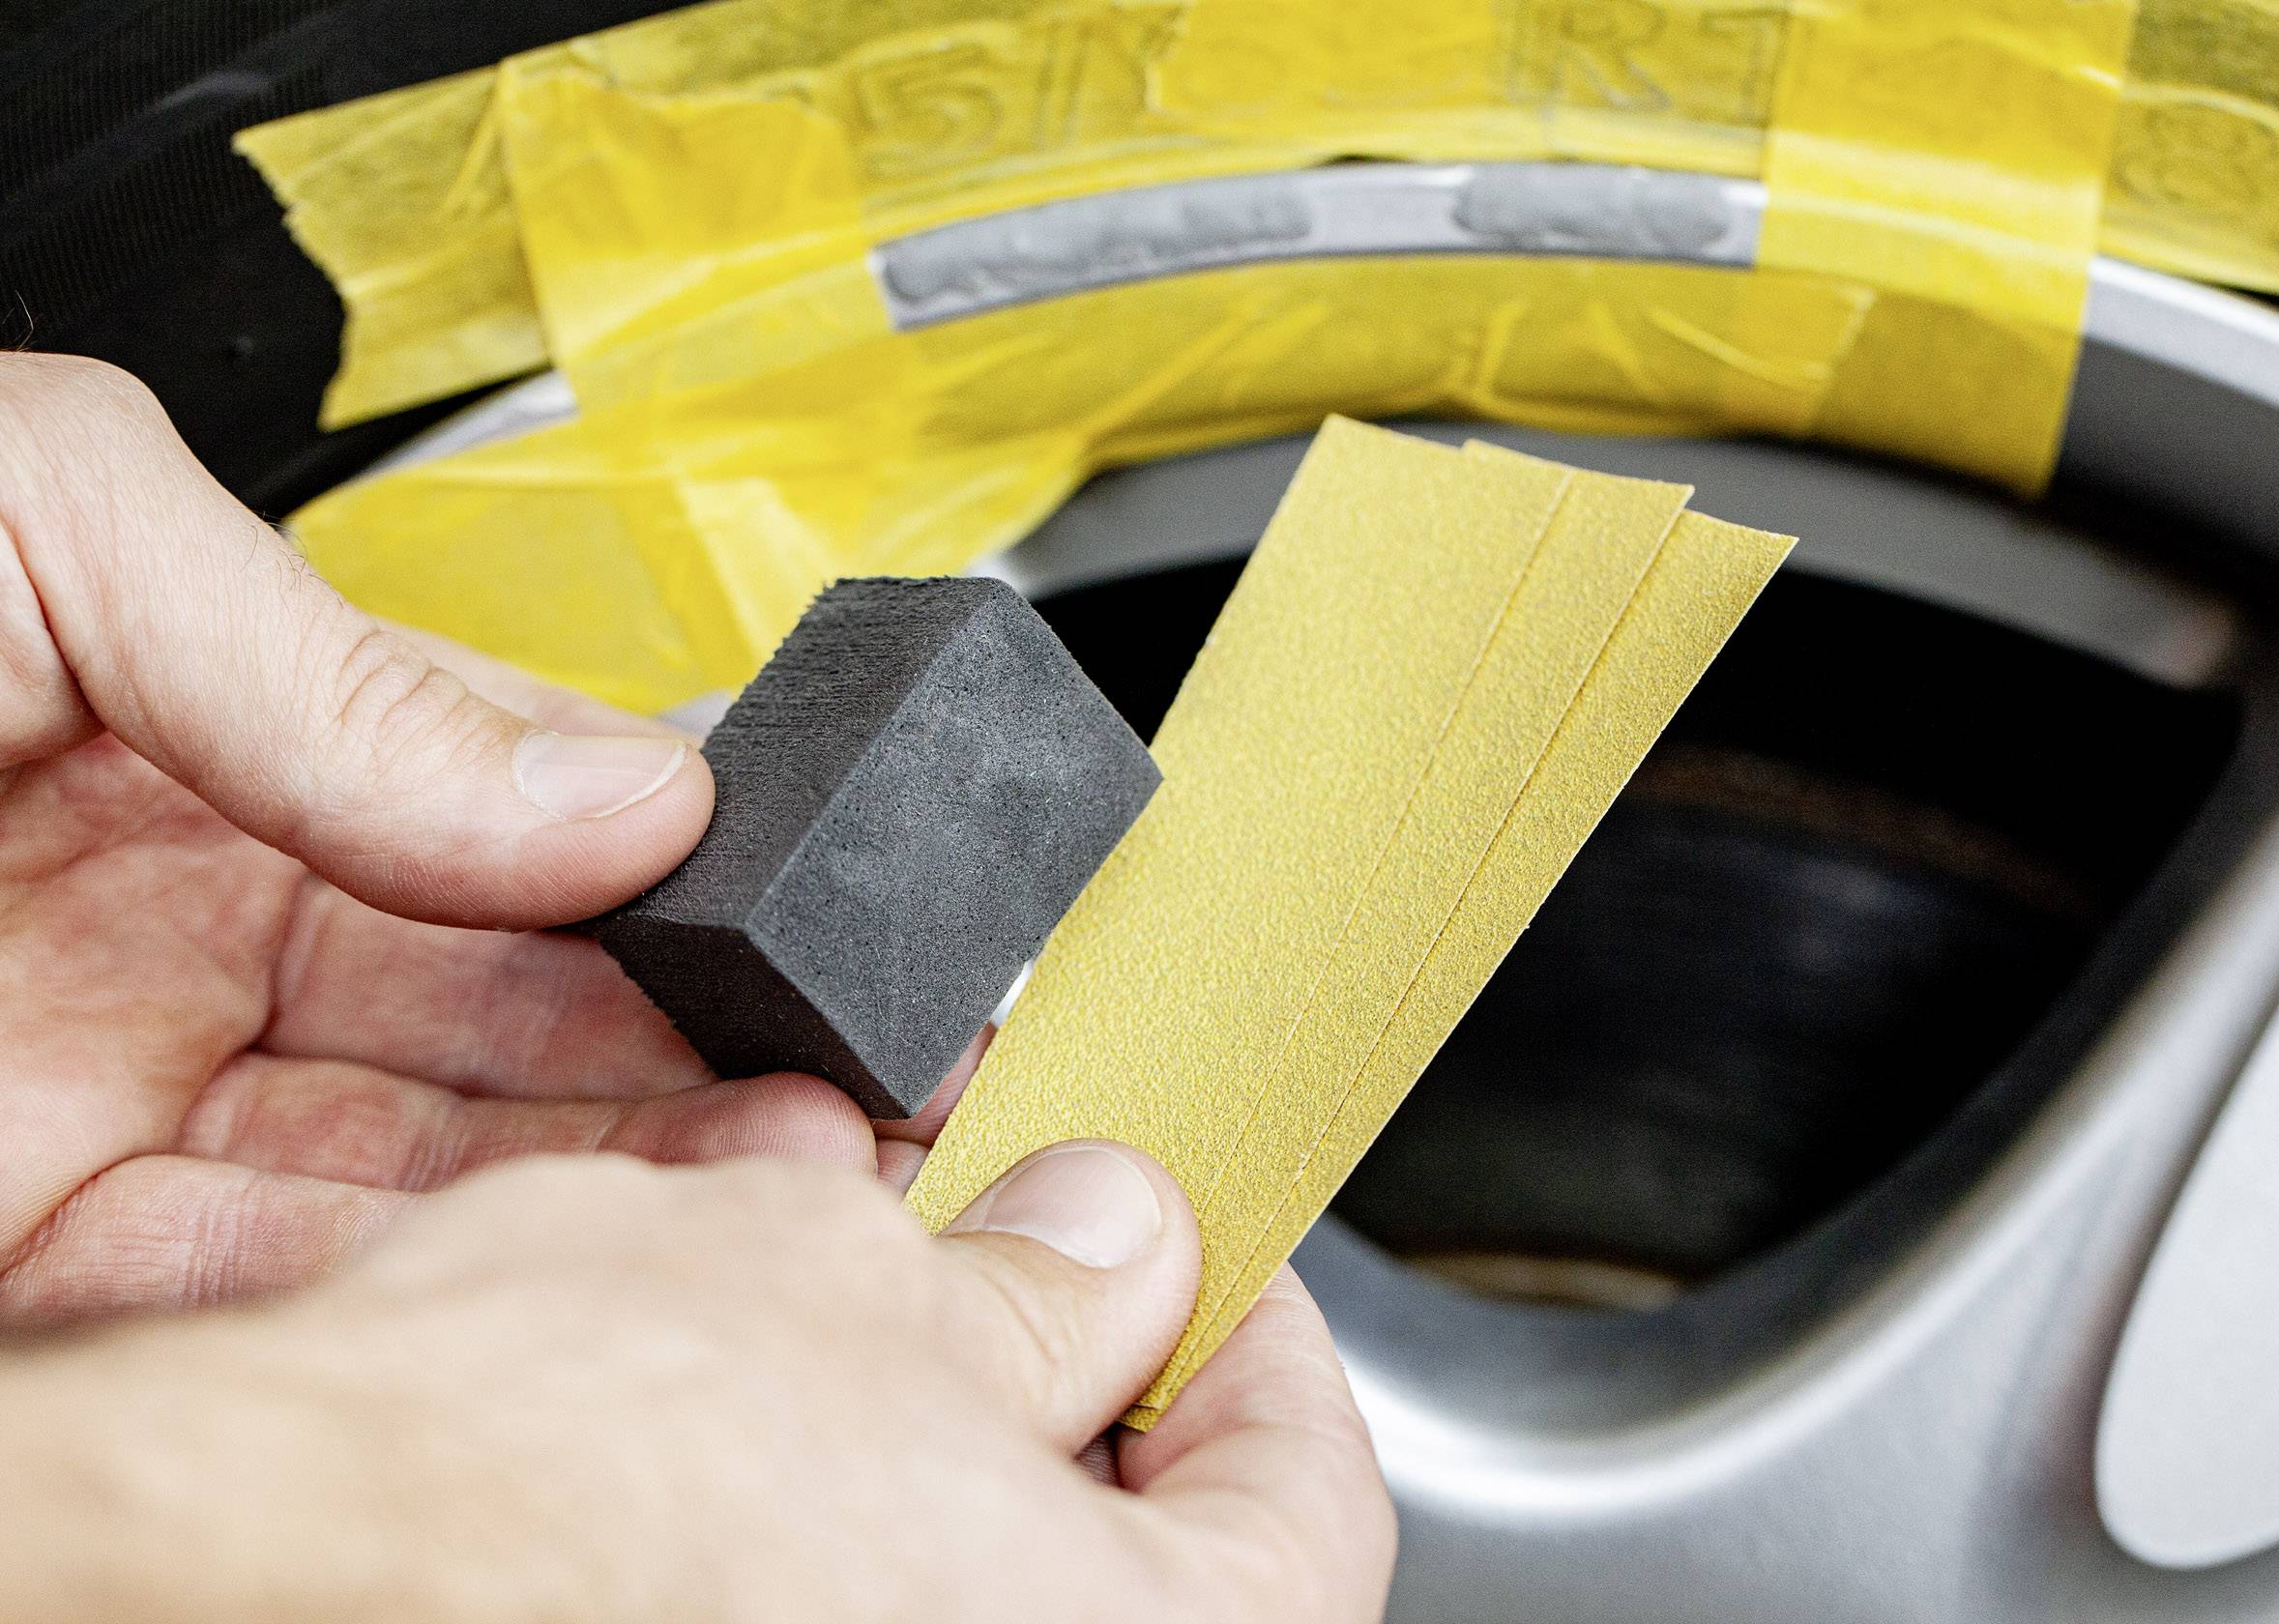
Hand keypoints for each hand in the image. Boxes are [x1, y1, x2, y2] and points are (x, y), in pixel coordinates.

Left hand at [0, 353, 877, 1320]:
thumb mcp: (34, 526)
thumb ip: (337, 653)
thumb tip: (616, 791)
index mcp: (207, 742)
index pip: (516, 830)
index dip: (686, 893)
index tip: (818, 950)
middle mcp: (179, 932)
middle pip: (503, 1027)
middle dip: (690, 1073)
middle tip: (850, 1111)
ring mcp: (110, 1110)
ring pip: (420, 1182)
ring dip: (605, 1206)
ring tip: (775, 1207)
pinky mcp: (28, 1279)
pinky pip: (264, 1299)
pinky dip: (417, 1302)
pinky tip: (559, 1289)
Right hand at [0, 1146, 1396, 1622]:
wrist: (256, 1563)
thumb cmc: (547, 1476)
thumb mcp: (842, 1280)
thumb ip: (1039, 1272)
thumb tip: (1113, 1237)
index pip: (1305, 1489)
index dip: (1247, 1326)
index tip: (1185, 1246)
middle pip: (1136, 1548)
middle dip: (1073, 1378)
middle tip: (1012, 1260)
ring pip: (965, 1572)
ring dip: (933, 1437)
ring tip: (845, 1318)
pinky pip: (832, 1599)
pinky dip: (821, 1518)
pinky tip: (739, 1423)